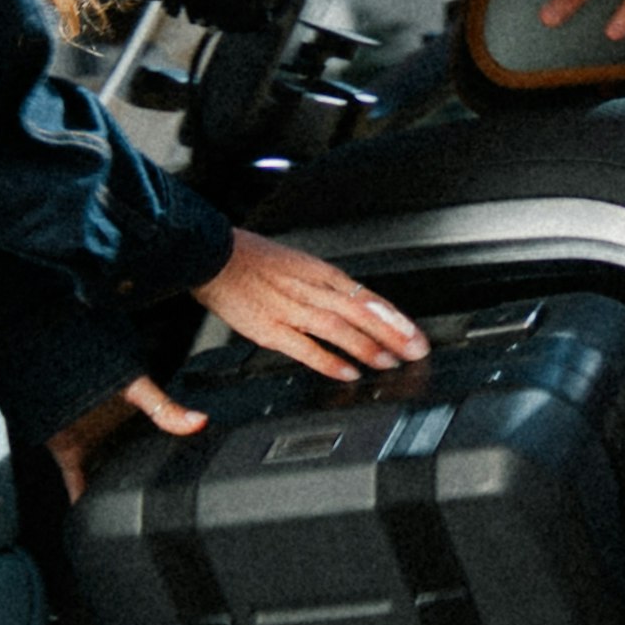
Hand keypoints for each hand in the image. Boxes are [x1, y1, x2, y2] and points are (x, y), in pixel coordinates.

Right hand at [50, 233, 428, 491]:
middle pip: (360, 312)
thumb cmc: (248, 259)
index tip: (417, 334)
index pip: (366, 295)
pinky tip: (349, 372)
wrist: (207, 252)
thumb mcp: (295, 264)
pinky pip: (304, 346)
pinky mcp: (266, 327)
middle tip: (418, 352)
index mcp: (317, 270)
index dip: (395, 316)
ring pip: (339, 328)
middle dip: (393, 333)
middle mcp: (308, 287)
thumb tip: (354, 308)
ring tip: (391, 364)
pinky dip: (329, 360)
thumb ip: (323, 288)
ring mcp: (288, 308)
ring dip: (369, 347)